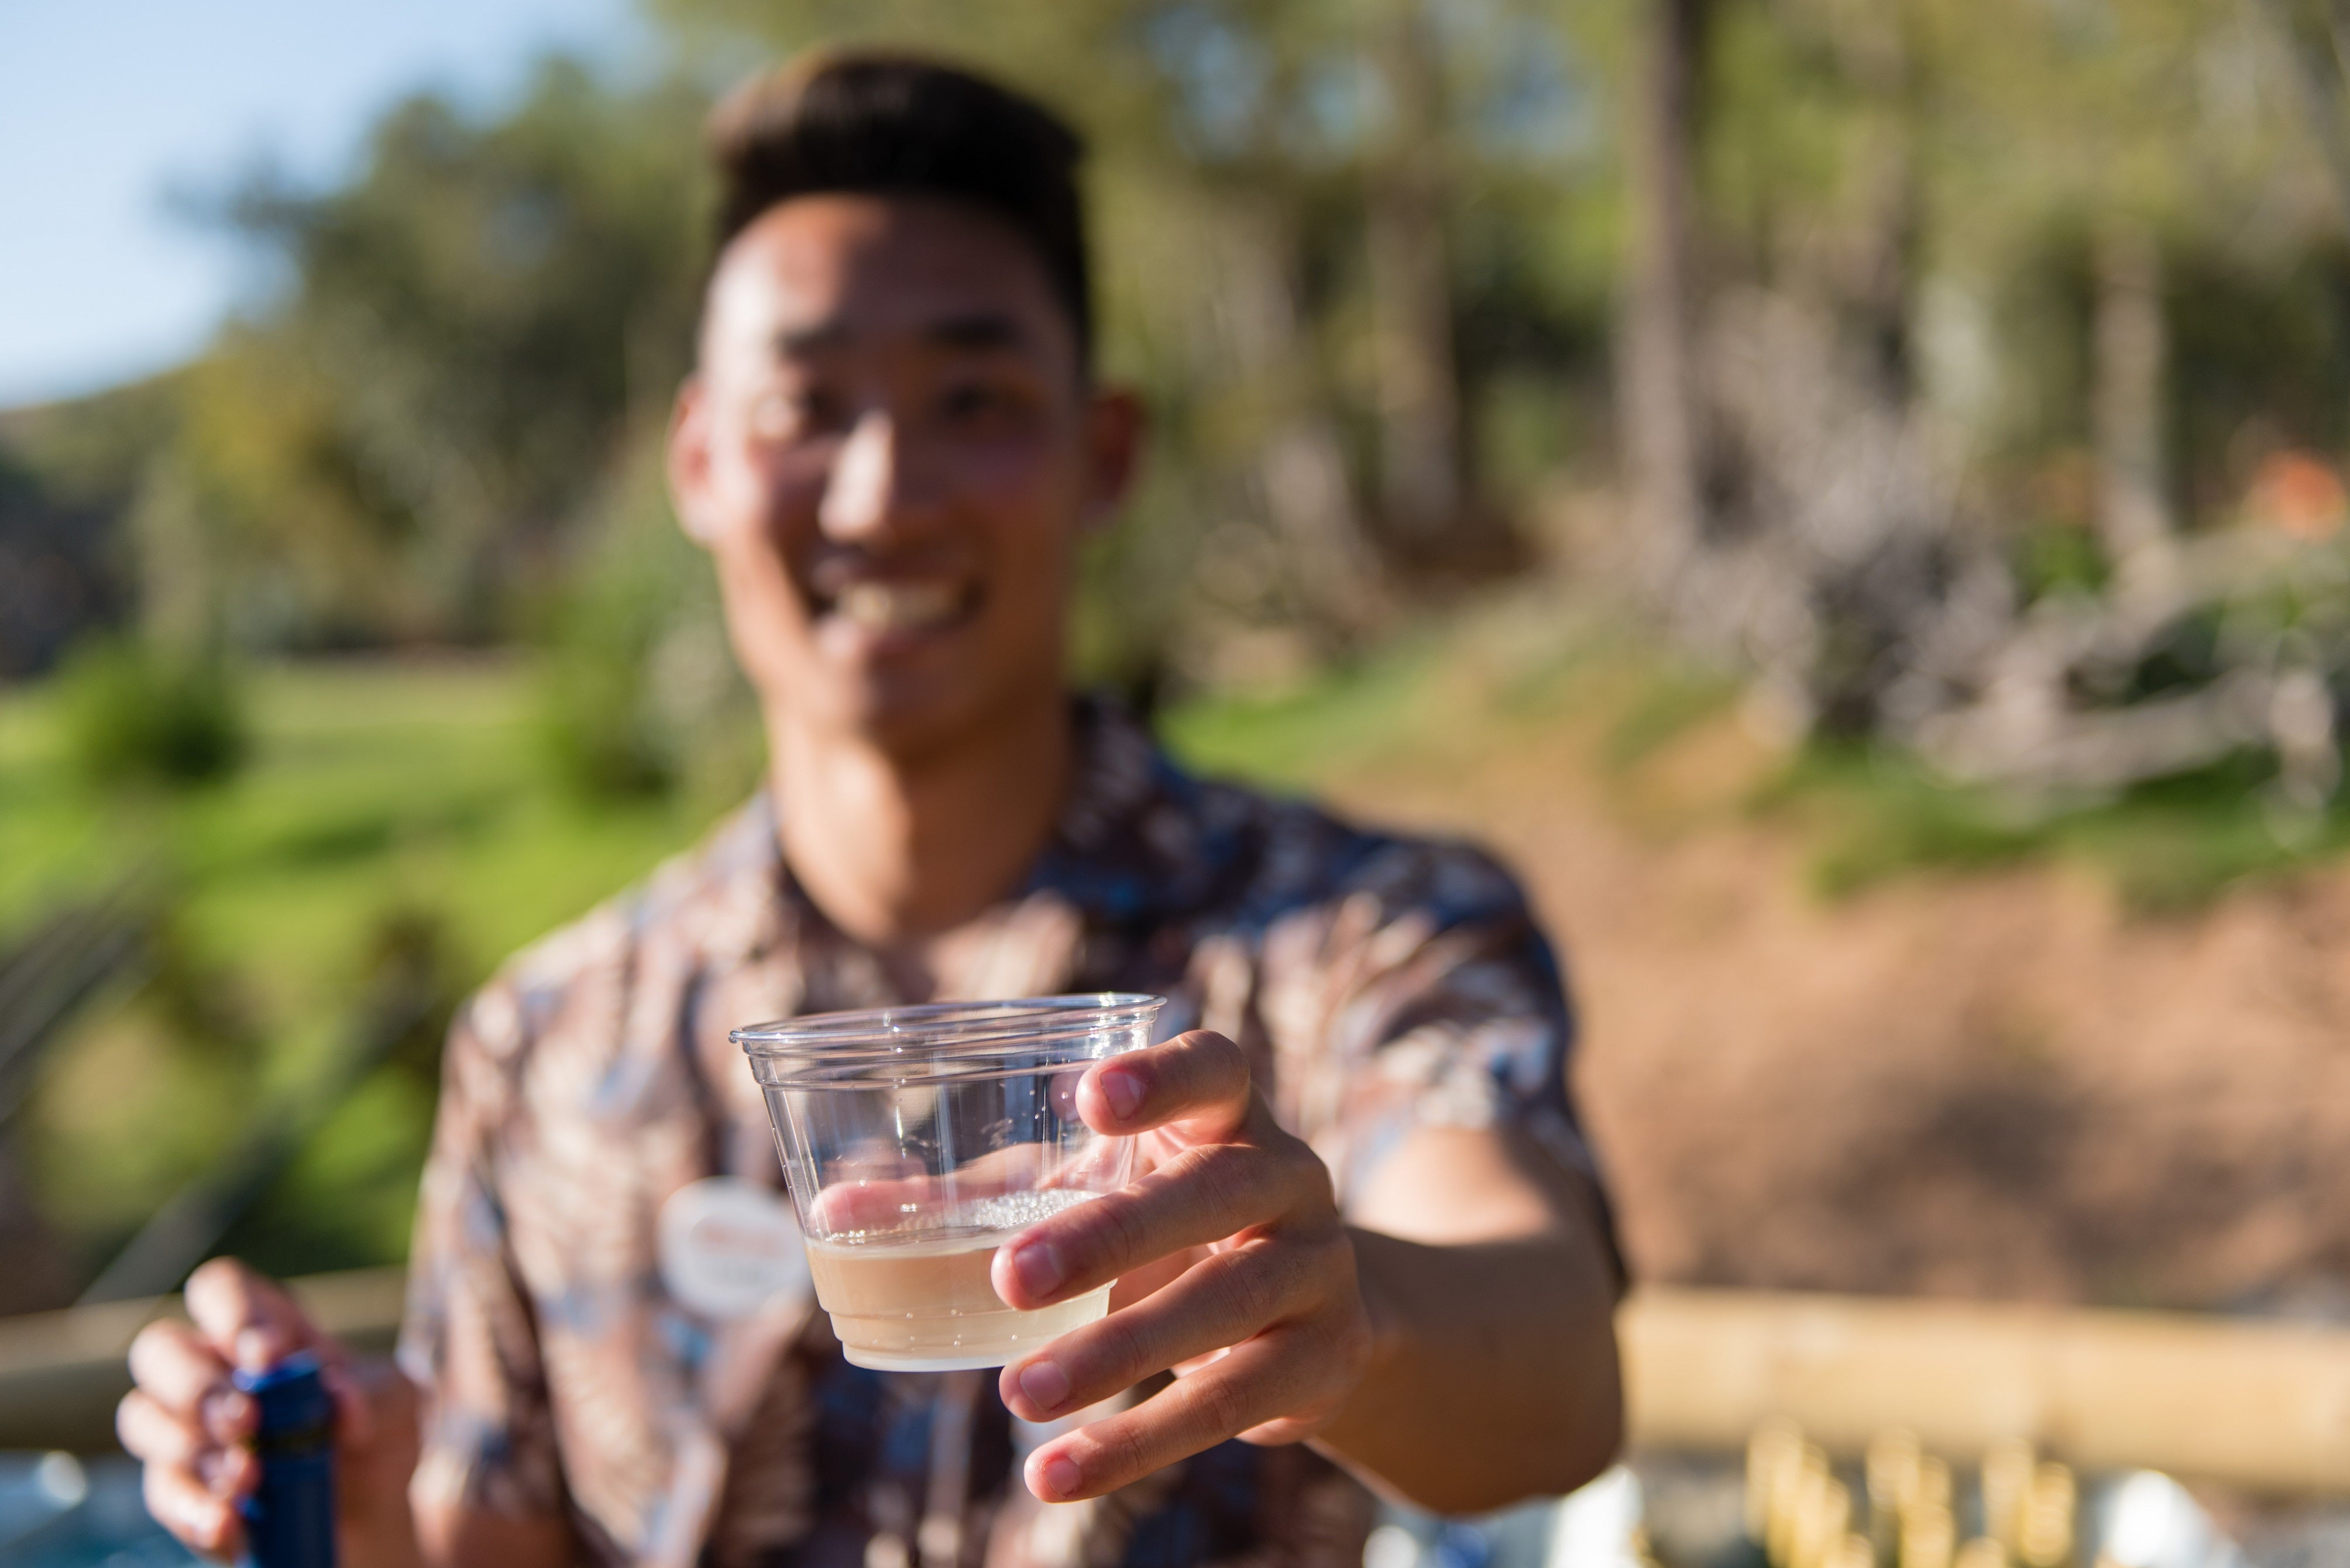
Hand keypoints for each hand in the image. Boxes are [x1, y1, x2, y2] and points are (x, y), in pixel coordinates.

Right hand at [117, 1259, 415, 1562]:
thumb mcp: (397, 1403)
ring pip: (144, 1420)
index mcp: (264, 1329)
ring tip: (248, 1478)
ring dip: (193, 1450)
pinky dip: (193, 1510)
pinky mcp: (182, 1492)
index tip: (267, 1356)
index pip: (220, 1290)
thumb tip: (338, 1396)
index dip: (231, 1314)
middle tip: (246, 1421)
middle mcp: (213, 1370)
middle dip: (197, 1386)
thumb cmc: (377, 1432)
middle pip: (159, 1350)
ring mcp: (187, 1430)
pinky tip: (228, 1525)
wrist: (372, 1512)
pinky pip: (164, 1494)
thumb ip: (373, 1392)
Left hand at [990, 1030, 1373, 1502]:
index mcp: (1228, 1118)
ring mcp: (1317, 1268)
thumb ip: (975, 1201)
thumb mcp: (1091, 1199)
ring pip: (1223, 1302)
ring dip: (1118, 1353)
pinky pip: (1229, 1404)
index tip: (1086, 1095)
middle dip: (1110, 1235)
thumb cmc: (1168, 1229)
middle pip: (1211, 1192)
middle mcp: (1288, 1178)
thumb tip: (831, 1212)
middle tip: (1010, 1276)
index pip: (1214, 1068)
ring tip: (1018, 1396)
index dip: (1159, 1077)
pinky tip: (1058, 1472)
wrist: (1313, 1319)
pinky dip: (1138, 1443)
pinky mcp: (1323, 1360)